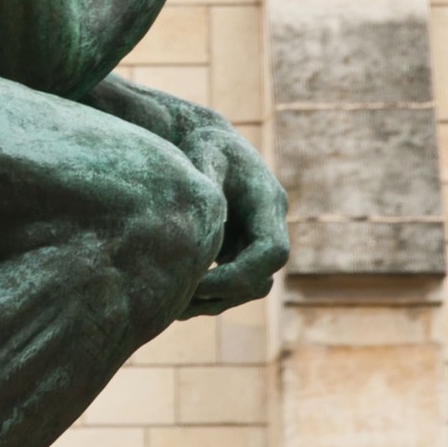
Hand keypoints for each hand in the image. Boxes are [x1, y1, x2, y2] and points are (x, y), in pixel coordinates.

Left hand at [176, 121, 288, 317]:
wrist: (209, 140)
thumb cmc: (203, 143)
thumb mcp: (202, 152)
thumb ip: (206, 184)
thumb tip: (203, 219)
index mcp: (268, 202)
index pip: (272, 252)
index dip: (240, 275)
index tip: (198, 283)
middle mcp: (270, 224)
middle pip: (262, 277)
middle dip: (225, 294)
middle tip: (180, 303)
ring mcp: (258, 238)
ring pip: (250, 285)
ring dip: (217, 299)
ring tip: (175, 306)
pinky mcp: (242, 248)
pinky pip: (235, 282)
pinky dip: (212, 292)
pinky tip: (178, 297)